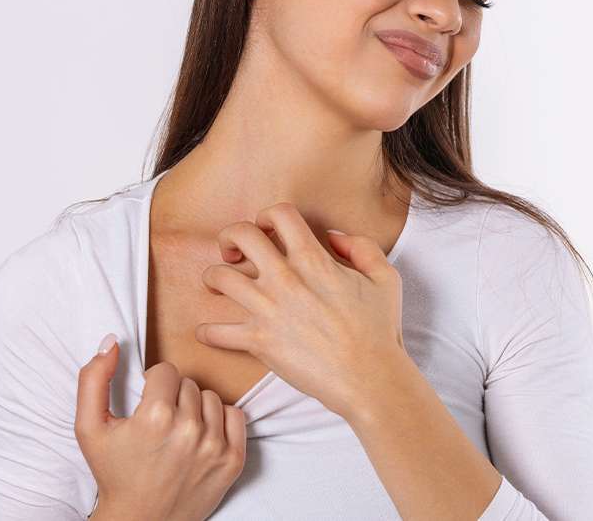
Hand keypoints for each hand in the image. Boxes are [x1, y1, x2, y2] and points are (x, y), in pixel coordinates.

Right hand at [75, 335, 246, 520]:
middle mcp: (188, 429)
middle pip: (188, 383)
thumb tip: (112, 342)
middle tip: (160, 421)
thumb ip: (93, 379)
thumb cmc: (114, 474)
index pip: (166, 370)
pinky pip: (235, 415)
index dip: (153, 384)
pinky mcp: (232, 461)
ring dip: (196, 407)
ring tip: (178, 430)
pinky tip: (200, 436)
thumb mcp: (89, 428)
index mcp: (154, 417)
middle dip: (173, 396)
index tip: (147, 403)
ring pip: (211, 397)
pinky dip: (219, 421)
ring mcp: (214, 446)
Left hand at [193, 202, 408, 418]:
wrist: (368, 378)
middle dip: (230, 237)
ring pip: (218, 277)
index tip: (268, 230)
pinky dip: (208, 332)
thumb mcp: (384, 278)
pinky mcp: (258, 342)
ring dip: (213, 277)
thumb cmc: (379, 330)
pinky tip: (210, 331)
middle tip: (234, 252)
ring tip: (219, 284)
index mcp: (313, 259)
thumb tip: (333, 237)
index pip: (278, 214)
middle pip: (240, 235)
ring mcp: (267, 310)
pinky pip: (216, 332)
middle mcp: (284, 279)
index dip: (268, 215)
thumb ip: (361, 247)